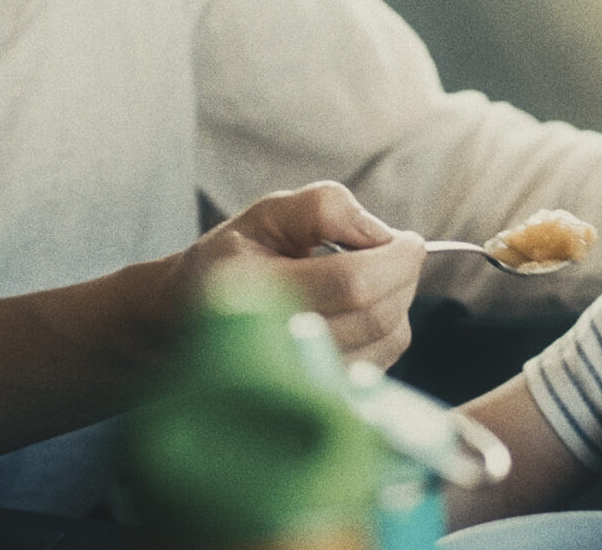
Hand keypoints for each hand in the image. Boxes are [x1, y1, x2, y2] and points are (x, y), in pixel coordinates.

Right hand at [174, 181, 426, 367]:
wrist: (192, 320)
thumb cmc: (235, 260)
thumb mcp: (266, 214)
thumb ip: (323, 208)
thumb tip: (381, 235)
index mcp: (253, 290)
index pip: (350, 283)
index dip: (393, 258)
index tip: (409, 240)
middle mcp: (272, 344)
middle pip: (375, 315)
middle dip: (402, 275)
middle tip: (399, 252)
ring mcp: (297, 379)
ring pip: (387, 340)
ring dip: (399, 301)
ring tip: (374, 278)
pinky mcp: (321, 394)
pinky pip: (383, 360)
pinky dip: (389, 328)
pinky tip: (362, 309)